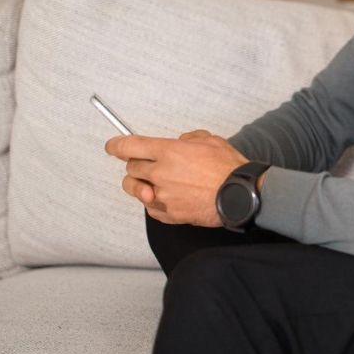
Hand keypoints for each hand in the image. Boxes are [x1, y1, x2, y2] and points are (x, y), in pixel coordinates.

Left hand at [105, 129, 247, 226]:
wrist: (240, 195)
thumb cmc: (229, 169)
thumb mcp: (210, 140)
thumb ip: (189, 139)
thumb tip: (180, 142)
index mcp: (169, 151)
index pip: (129, 146)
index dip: (116, 146)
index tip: (113, 146)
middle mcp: (160, 173)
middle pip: (131, 168)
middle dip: (137, 165)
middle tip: (150, 165)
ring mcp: (163, 195)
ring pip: (135, 189)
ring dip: (140, 185)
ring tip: (152, 183)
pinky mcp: (169, 214)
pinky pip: (149, 208)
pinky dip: (153, 202)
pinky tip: (166, 197)